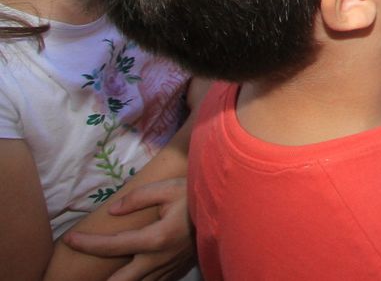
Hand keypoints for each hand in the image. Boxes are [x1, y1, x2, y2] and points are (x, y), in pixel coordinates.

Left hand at [62, 178, 194, 280]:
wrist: (231, 209)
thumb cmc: (198, 195)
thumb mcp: (168, 188)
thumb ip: (137, 198)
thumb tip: (112, 211)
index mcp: (154, 239)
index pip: (112, 245)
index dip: (87, 244)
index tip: (69, 240)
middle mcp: (158, 259)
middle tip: (78, 278)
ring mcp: (169, 267)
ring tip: (103, 276)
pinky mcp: (177, 269)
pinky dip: (139, 280)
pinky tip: (133, 273)